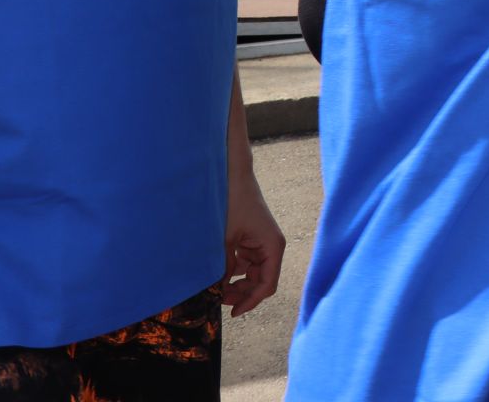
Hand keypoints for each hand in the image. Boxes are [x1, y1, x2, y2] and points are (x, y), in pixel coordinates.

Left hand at [221, 172, 283, 316]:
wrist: (231, 176)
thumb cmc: (232, 203)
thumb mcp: (225, 240)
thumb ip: (223, 268)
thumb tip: (217, 293)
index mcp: (272, 247)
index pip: (267, 285)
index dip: (250, 301)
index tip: (231, 313)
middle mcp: (270, 247)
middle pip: (260, 282)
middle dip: (241, 293)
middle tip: (218, 300)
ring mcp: (260, 243)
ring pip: (251, 274)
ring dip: (236, 283)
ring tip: (215, 288)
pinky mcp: (250, 239)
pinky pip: (244, 263)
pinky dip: (232, 271)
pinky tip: (216, 273)